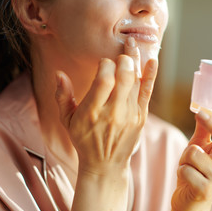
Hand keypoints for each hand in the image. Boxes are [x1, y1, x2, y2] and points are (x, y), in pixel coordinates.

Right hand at [54, 37, 157, 175]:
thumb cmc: (84, 140)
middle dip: (123, 59)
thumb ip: (62, 96)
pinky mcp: (140, 118)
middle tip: (120, 54)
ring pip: (136, 82)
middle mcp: (112, 113)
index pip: (104, 79)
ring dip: (135, 61)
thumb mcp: (67, 121)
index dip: (106, 64)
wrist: (105, 165)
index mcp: (91, 112)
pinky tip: (152, 60)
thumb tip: (59, 73)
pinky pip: (147, 93)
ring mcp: (129, 115)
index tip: (104, 63)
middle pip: (123, 78)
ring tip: (133, 45)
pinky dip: (150, 76)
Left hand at [172, 109, 211, 210]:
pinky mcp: (206, 190)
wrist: (188, 202)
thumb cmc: (194, 171)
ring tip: (187, 165)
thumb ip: (202, 130)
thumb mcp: (198, 148)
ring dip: (185, 157)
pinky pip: (186, 169)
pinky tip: (185, 178)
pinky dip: (181, 170)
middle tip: (200, 114)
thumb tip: (203, 110)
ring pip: (195, 153)